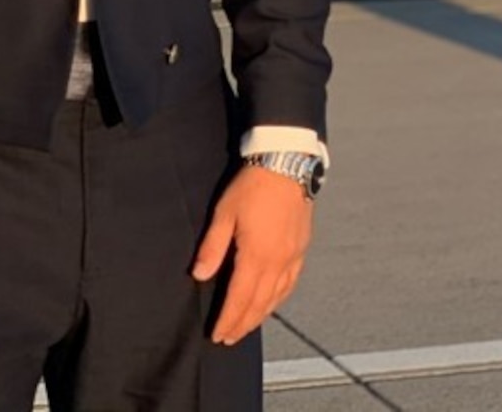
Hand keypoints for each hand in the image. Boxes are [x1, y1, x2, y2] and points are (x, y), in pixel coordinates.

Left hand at [192, 164, 313, 343]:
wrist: (286, 163)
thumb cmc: (252, 186)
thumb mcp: (225, 212)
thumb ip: (212, 247)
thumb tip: (199, 275)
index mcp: (256, 256)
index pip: (239, 298)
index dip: (228, 319)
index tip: (217, 335)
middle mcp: (277, 262)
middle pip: (259, 304)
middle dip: (243, 324)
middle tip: (229, 338)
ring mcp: (292, 256)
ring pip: (276, 297)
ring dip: (261, 316)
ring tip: (247, 326)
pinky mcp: (302, 248)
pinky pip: (291, 283)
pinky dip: (280, 298)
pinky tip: (273, 301)